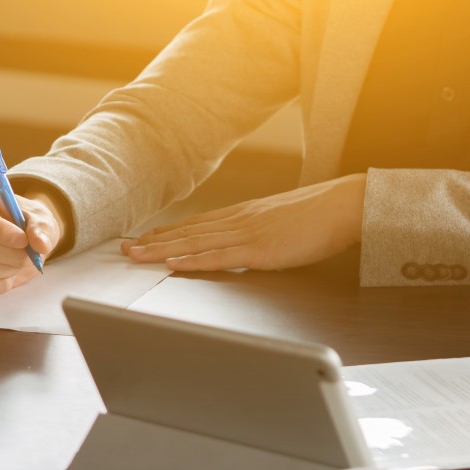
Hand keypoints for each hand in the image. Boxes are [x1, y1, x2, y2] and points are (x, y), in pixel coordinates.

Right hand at [0, 185, 63, 297]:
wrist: (18, 239)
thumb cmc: (25, 223)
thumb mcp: (39, 218)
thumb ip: (41, 228)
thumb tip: (40, 244)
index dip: (0, 231)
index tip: (23, 241)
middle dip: (14, 256)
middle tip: (29, 256)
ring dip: (9, 271)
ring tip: (18, 262)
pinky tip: (7, 276)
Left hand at [120, 174, 366, 271]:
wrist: (346, 205)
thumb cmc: (321, 216)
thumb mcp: (282, 221)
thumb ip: (260, 231)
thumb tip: (247, 243)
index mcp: (244, 214)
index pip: (196, 224)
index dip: (166, 232)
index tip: (142, 237)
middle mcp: (238, 221)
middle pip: (187, 232)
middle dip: (153, 241)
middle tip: (123, 248)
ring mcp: (247, 234)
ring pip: (194, 243)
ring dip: (162, 250)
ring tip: (135, 256)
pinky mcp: (260, 250)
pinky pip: (219, 257)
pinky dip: (192, 261)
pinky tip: (172, 264)